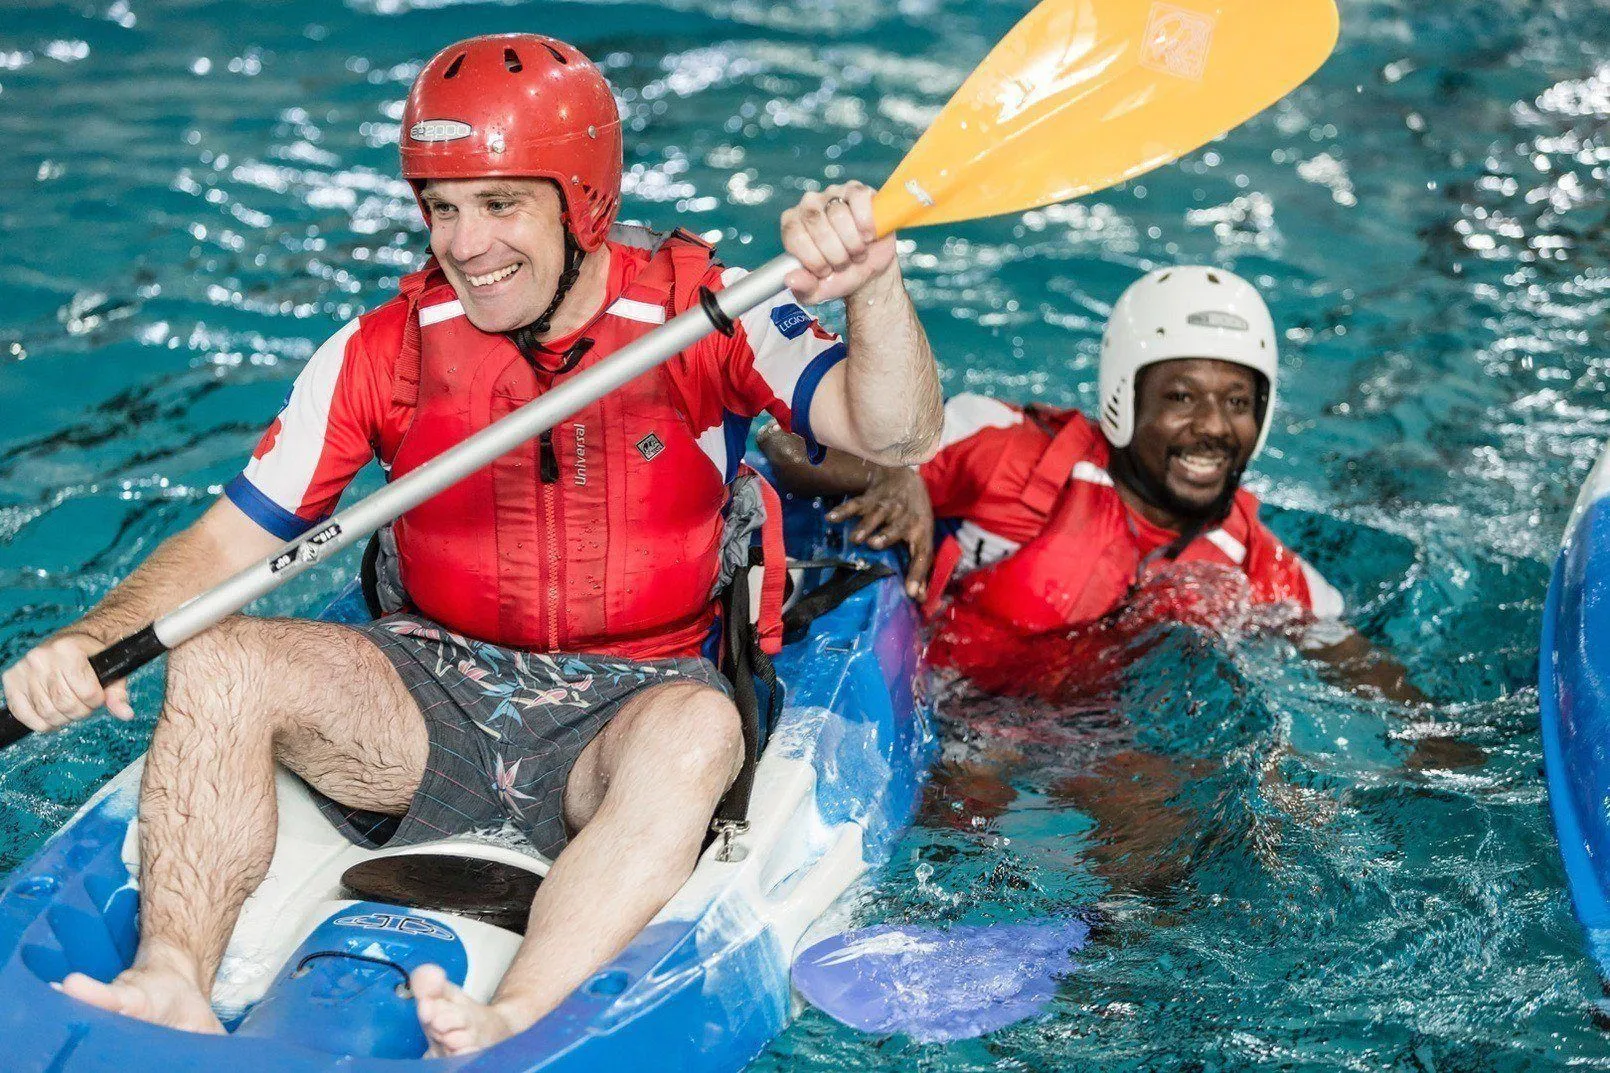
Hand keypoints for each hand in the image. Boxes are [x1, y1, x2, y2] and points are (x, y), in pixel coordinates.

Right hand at [1, 631, 131, 732]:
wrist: (72, 641)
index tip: (98, 695)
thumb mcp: (110, 668)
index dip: (97, 700)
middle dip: (80, 711)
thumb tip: (126, 714)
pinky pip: (22, 713)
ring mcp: (24, 668)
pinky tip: (51, 716)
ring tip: (69, 706)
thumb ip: (117, 692)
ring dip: (62, 718)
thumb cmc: (92, 656)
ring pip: (46, 712)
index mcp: (68, 648)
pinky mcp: (11, 679)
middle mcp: (42, 657)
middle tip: (84, 703)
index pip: (87, 692)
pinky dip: (39, 722)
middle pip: (65, 704)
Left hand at [779, 181, 897, 304]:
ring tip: (857, 253)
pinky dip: (866, 222)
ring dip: (852, 242)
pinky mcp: (857, 190)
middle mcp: (809, 204)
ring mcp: (833, 194)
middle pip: (815, 221)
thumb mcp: (820, 290)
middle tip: (844, 264)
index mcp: (792, 224)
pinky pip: (859, 198)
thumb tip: (790, 280)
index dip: (812, 257)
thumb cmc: (841, 275)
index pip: (793, 234)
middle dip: (834, 252)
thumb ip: (803, 287)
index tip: (825, 271)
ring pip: (838, 213)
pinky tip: (868, 236)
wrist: (869, 268)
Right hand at [826, 466, 934, 598]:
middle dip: (887, 536)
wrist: (906, 477)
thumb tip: (920, 597)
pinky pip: (857, 503)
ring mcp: (888, 505)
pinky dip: (843, 511)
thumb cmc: (915, 516)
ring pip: (877, 514)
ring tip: (855, 538)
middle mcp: (906, 517)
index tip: (911, 592)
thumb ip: (920, 568)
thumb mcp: (923, 538)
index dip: (918, 573)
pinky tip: (830, 518)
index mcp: (921, 531)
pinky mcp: (872, 497)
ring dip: (866, 525)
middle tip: (874, 545)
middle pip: (897, 527)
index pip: (923, 554)